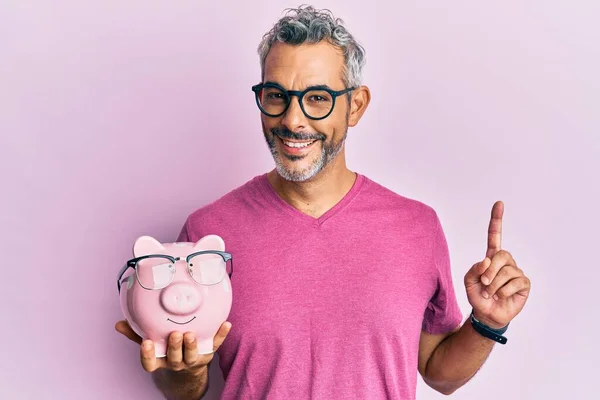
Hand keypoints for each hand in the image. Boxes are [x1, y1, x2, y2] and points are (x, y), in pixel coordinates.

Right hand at [115, 320, 231, 372]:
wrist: (188, 366)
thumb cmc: (166, 349)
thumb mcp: (151, 343)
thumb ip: (136, 333)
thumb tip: (119, 323)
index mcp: (160, 360)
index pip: (150, 363)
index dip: (148, 355)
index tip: (146, 343)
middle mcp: (175, 362)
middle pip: (174, 358)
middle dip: (175, 347)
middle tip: (176, 334)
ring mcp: (193, 359)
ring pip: (193, 354)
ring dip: (193, 344)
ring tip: (191, 333)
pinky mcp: (208, 353)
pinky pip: (216, 344)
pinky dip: (221, 335)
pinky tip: (226, 324)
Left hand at [464, 201, 530, 328]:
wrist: (486, 314)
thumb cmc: (478, 295)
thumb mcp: (468, 281)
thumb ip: (474, 269)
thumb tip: (487, 260)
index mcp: (491, 257)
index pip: (495, 235)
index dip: (496, 220)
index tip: (499, 203)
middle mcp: (506, 262)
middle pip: (502, 255)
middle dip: (490, 271)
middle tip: (484, 284)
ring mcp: (516, 272)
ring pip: (507, 272)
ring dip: (494, 286)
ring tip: (490, 293)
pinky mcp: (524, 283)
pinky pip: (515, 282)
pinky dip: (504, 291)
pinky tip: (501, 296)